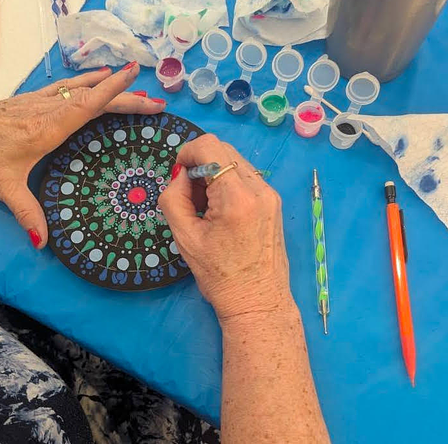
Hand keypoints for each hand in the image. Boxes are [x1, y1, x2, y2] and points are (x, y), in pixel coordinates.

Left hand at [0, 63, 163, 247]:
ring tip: (132, 82)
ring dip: (107, 85)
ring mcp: (36, 102)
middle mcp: (46, 110)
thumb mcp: (2, 186)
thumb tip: (43, 244)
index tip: (136, 76)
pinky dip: (84, 81)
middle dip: (126, 96)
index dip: (114, 91)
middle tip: (155, 101)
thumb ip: (27, 214)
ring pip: (79, 88)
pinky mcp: (27, 100)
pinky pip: (63, 87)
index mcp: (46, 128)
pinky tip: (91, 78)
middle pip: (93, 98)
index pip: (87, 105)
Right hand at [159, 134, 293, 323]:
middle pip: (223, 149)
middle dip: (200, 163)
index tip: (179, 176)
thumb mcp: (184, 237)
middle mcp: (259, 189)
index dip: (187, 153)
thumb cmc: (219, 276)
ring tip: (206, 205)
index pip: (210, 147)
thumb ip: (174, 198)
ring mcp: (270, 193)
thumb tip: (181, 175)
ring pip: (234, 160)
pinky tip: (221, 210)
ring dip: (214, 172)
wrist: (258, 301)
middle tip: (191, 195)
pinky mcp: (273, 201)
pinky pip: (245, 176)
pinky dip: (227, 182)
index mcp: (236, 198)